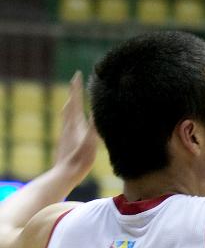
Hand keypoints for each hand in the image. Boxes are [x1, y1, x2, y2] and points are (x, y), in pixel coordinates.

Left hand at [53, 72, 97, 186]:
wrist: (65, 173)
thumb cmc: (80, 159)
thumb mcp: (91, 141)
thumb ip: (93, 125)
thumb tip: (96, 110)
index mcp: (74, 123)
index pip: (75, 100)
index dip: (76, 87)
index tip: (77, 74)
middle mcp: (67, 126)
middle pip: (69, 105)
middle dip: (73, 94)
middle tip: (75, 84)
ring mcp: (64, 134)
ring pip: (66, 115)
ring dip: (70, 105)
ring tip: (73, 101)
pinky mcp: (64, 141)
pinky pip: (67, 124)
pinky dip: (71, 117)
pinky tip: (72, 124)